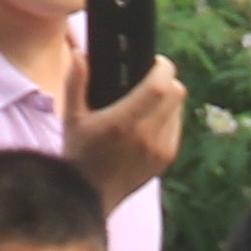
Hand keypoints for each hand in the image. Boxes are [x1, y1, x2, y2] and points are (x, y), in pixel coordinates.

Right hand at [68, 55, 187, 205]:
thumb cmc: (79, 154)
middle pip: (177, 94)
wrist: (90, 196)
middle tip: (152, 77)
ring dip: (170, 99)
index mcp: (123, 123)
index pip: (160, 86)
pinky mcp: (166, 159)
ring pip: (179, 109)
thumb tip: (80, 54)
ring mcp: (160, 150)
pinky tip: (152, 118)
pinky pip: (177, 127)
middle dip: (168, 80)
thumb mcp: (72, 117)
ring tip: (151, 97)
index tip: (156, 61)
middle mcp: (146, 136)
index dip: (164, 68)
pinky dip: (169, 117)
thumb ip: (75, 82)